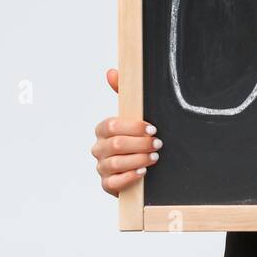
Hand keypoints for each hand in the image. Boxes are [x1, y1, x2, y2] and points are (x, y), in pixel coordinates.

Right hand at [91, 67, 161, 196]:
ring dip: (138, 159)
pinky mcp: (107, 184)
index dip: (133, 127)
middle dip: (139, 143)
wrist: (144, 165)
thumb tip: (111, 72)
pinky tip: (144, 172)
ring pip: (115, 163)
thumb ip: (123, 93)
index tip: (152, 128)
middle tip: (158, 144)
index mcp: (103, 129)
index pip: (111, 125)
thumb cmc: (137, 137)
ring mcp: (101, 167)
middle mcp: (99, 148)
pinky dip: (130, 176)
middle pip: (115, 144)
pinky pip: (114, 182)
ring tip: (155, 156)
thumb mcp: (134, 115)